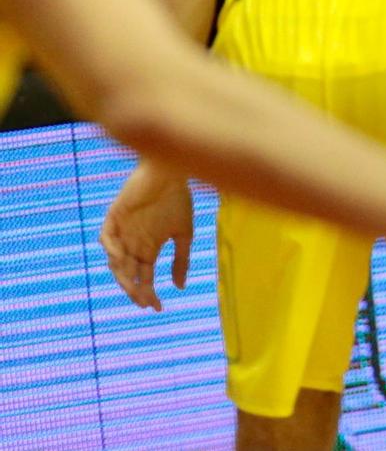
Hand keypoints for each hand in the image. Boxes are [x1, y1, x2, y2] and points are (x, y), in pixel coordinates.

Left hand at [99, 161, 193, 310]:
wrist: (171, 173)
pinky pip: (106, 237)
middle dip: (135, 290)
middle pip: (128, 274)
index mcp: (148, 248)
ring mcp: (122, 232)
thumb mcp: (184, 234)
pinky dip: (111, 248)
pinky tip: (120, 257)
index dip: (148, 293)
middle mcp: (133, 244)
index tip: (158, 308)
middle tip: (143, 302)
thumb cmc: (179, 199)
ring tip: (132, 286)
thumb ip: (181, 259)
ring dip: (122, 275)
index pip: (145, 277)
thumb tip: (180, 287)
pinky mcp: (114, 217)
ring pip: (115, 261)